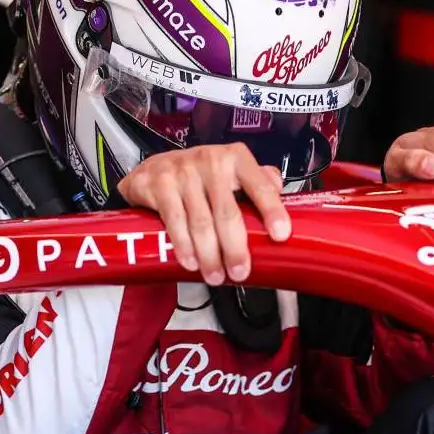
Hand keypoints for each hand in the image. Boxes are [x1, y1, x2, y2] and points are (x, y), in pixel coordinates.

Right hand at [118, 145, 289, 285]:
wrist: (153, 168)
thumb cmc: (199, 175)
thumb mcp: (230, 170)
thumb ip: (257, 180)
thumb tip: (279, 191)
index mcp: (235, 158)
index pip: (259, 185)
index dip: (271, 210)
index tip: (280, 234)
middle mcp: (210, 161)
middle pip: (227, 212)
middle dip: (235, 248)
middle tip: (240, 272)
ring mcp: (183, 172)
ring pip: (201, 222)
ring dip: (209, 255)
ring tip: (215, 275)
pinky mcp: (160, 184)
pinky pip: (175, 221)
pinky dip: (184, 246)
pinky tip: (191, 261)